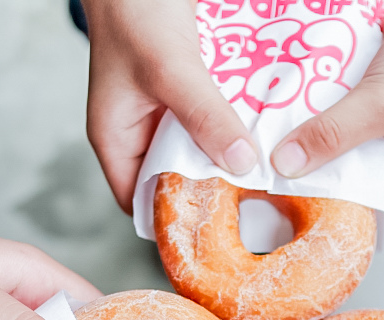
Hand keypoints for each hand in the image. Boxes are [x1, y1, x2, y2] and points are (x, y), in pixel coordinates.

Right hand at [83, 0, 255, 212]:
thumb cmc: (135, 11)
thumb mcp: (170, 69)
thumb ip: (203, 116)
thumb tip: (241, 164)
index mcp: (117, 140)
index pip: (140, 203)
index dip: (173, 221)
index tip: (218, 234)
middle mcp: (140, 133)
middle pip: (175, 182)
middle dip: (210, 194)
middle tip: (255, 211)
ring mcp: (165, 114)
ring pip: (198, 153)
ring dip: (227, 161)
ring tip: (266, 182)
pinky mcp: (189, 94)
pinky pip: (213, 123)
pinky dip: (233, 131)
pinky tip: (264, 140)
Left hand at [270, 0, 383, 208]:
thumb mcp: (382, 102)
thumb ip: (333, 135)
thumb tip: (284, 166)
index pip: (362, 207)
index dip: (321, 206)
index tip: (277, 202)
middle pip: (343, 175)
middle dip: (308, 169)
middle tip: (261, 171)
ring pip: (335, 142)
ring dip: (306, 136)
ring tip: (262, 143)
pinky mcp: (371, 99)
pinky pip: (336, 113)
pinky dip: (314, 109)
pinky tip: (281, 111)